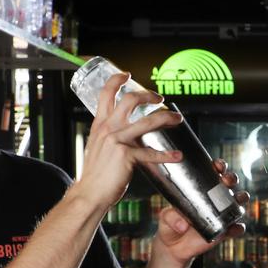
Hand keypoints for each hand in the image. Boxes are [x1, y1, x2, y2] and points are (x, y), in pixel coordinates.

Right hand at [72, 73, 183, 210]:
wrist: (90, 192)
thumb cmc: (96, 173)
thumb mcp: (98, 146)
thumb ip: (110, 135)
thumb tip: (125, 131)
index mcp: (100, 124)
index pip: (105, 93)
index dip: (117, 80)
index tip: (127, 74)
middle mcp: (109, 128)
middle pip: (131, 100)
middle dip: (149, 95)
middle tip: (160, 98)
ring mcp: (118, 141)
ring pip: (148, 122)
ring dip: (167, 118)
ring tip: (177, 119)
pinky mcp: (127, 156)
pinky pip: (152, 153)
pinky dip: (167, 155)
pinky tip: (177, 156)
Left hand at [152, 158, 248, 267]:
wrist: (173, 246)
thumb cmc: (170, 224)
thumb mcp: (165, 217)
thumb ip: (171, 218)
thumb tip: (183, 225)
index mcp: (202, 189)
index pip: (213, 173)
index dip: (219, 166)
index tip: (217, 165)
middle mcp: (215, 199)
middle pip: (229, 184)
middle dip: (231, 178)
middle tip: (226, 180)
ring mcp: (222, 214)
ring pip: (238, 202)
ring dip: (241, 197)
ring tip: (237, 198)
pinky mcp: (224, 231)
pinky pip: (236, 228)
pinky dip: (238, 227)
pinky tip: (235, 226)